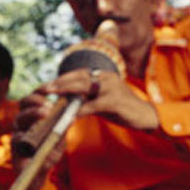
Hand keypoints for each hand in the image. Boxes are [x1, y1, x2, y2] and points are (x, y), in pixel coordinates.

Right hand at [12, 91, 66, 189]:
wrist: (37, 176)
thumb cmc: (48, 155)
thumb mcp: (59, 141)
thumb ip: (63, 129)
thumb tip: (72, 116)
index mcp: (34, 116)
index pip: (34, 97)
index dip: (41, 91)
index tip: (51, 89)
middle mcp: (24, 122)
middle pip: (24, 103)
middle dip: (36, 100)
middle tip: (49, 104)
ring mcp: (18, 133)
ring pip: (20, 118)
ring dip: (33, 113)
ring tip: (46, 114)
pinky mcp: (15, 147)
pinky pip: (17, 138)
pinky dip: (25, 135)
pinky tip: (34, 134)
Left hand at [38, 69, 159, 129]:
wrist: (145, 116)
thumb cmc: (122, 109)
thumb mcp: (102, 100)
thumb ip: (86, 98)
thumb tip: (66, 101)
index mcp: (103, 75)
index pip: (78, 74)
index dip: (61, 79)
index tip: (47, 85)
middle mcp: (106, 78)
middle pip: (78, 78)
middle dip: (60, 83)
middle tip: (44, 89)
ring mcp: (111, 88)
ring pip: (83, 88)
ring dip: (65, 92)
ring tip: (52, 97)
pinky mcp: (114, 101)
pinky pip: (91, 106)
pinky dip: (79, 111)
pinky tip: (69, 116)